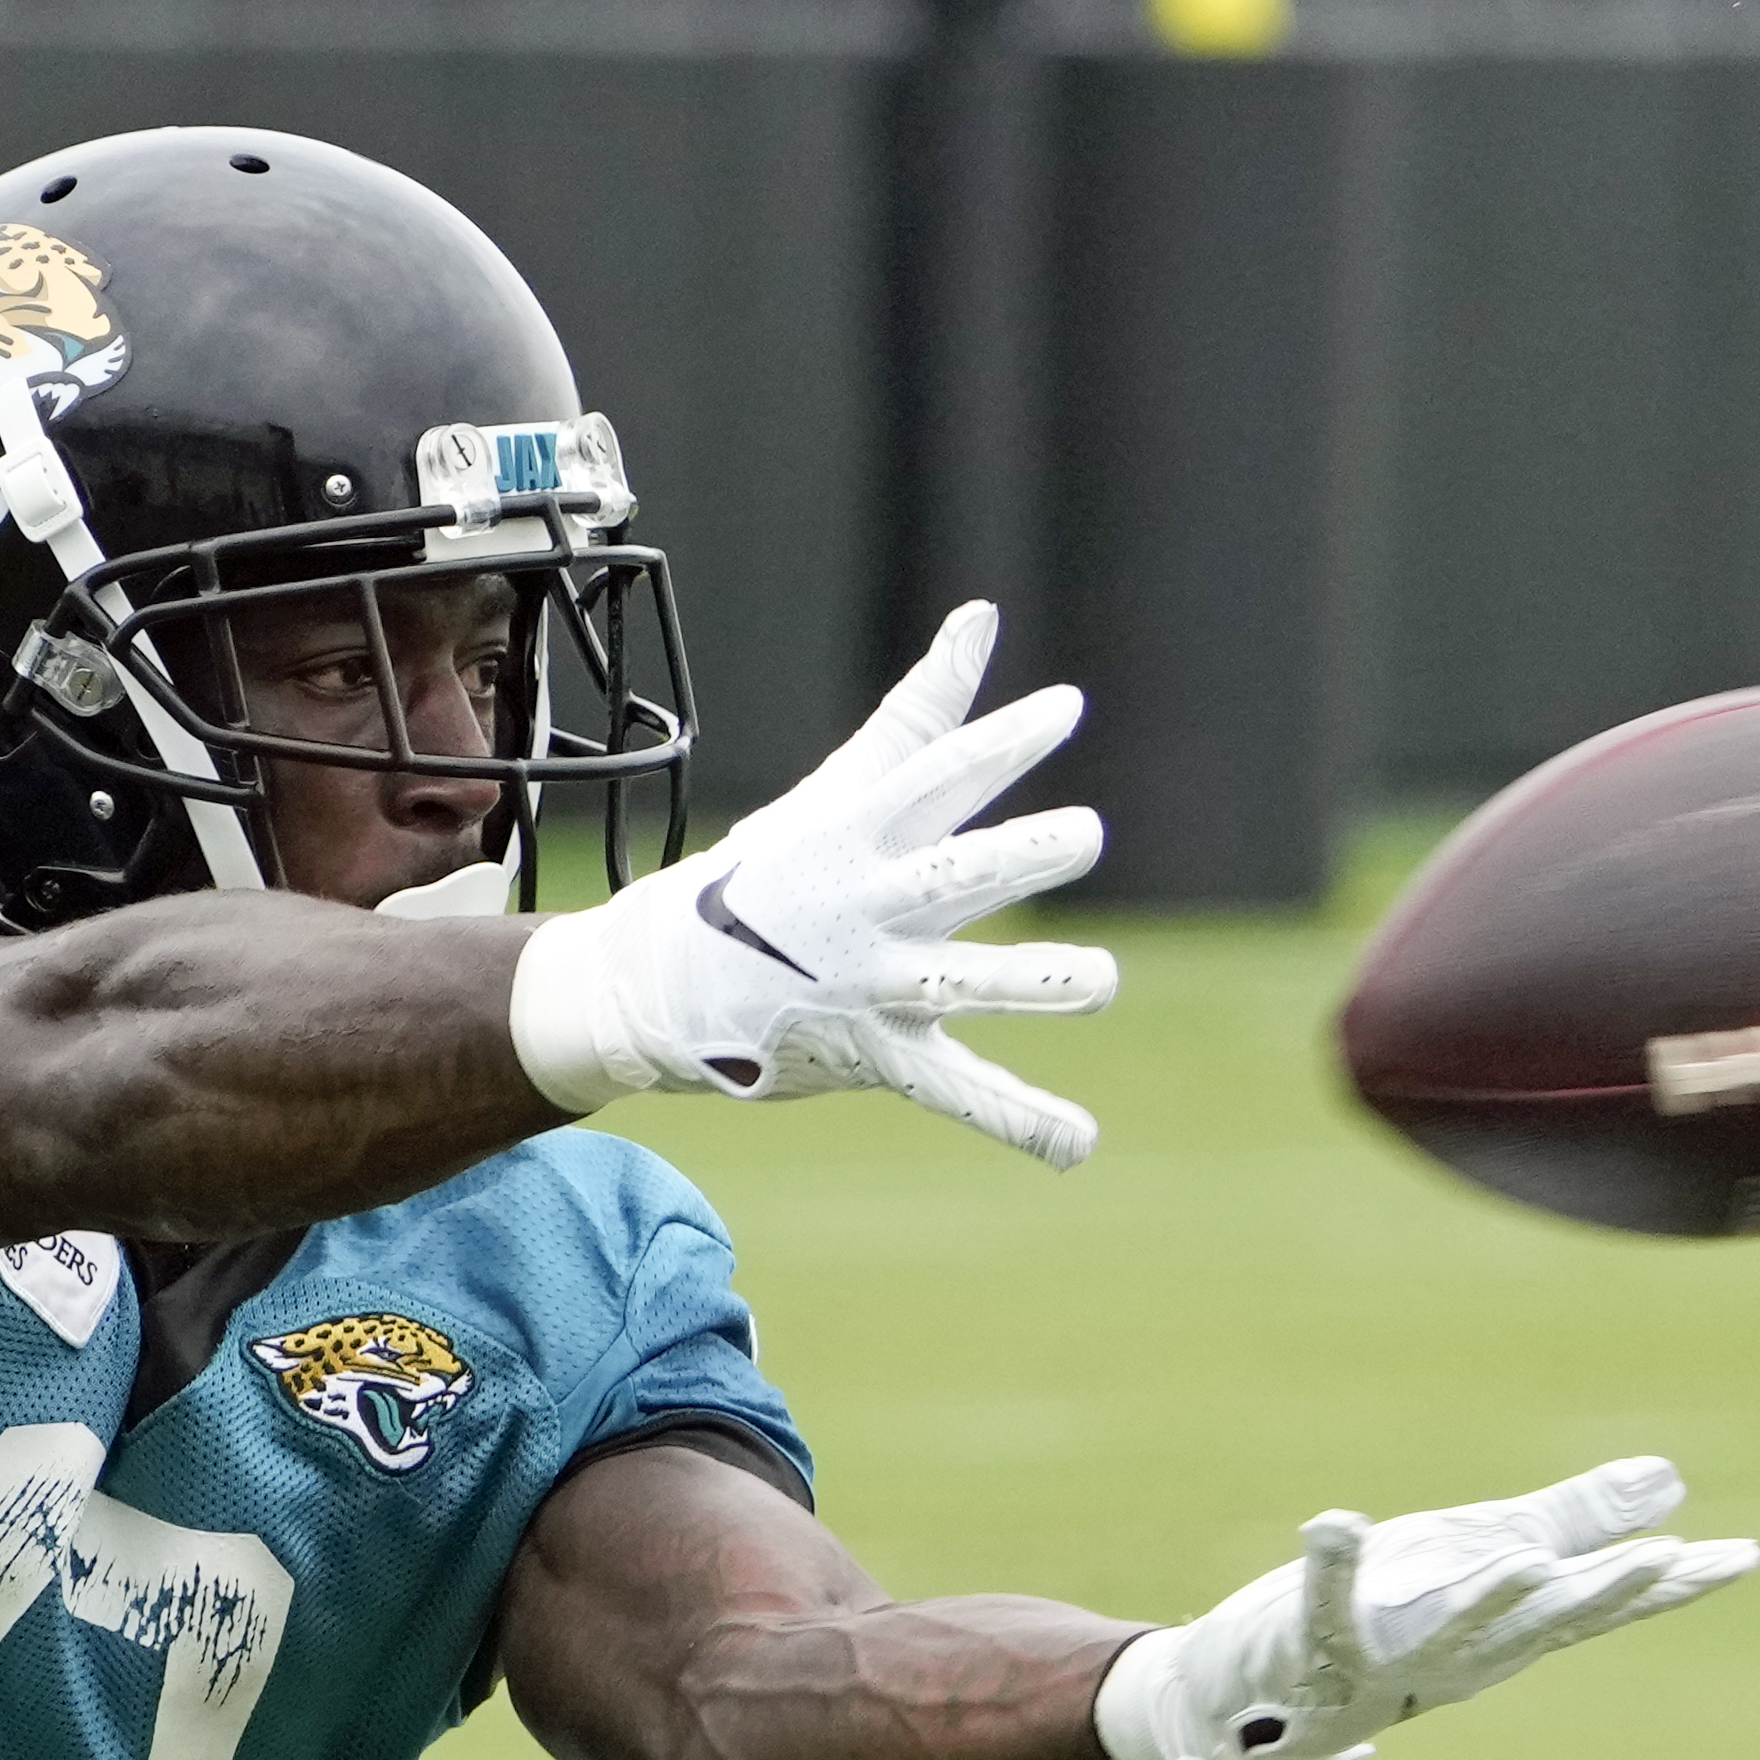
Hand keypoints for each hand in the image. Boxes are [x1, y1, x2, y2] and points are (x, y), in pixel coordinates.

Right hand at [506, 601, 1116, 1167]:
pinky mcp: (878, 1053)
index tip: (1065, 709)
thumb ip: (923, 711)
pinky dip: (1018, 1120)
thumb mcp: (837, 787)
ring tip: (1101, 982)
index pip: (935, 776)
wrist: (657, 984)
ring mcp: (872, 982)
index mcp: (858, 834)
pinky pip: (956, 1091)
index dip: (999, 743)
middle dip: (1018, 855)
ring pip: (961, 981)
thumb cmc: (766, 874)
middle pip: (954, 875)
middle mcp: (868, 905)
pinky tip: (1080, 1143)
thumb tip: (983, 616)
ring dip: (1031, 983)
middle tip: (1084, 834)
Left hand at [1094, 1457, 1759, 1759]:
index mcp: (1515, 1626)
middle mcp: (1467, 1650)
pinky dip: (1331, 1561)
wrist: (1272, 1699)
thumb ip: (1576, 1523)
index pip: (1605, 1602)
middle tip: (1667, 1560)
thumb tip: (1672, 1479)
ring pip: (1452, 1625)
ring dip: (1487, 1592)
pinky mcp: (1320, 1640)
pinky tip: (1334, 1521)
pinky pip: (1327, 1601)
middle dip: (1604, 1591)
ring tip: (1520, 1555)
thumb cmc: (1395, 1620)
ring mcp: (1394, 1652)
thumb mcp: (1494, 1561)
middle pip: (1548, 1620)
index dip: (1672, 1583)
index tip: (1739, 1558)